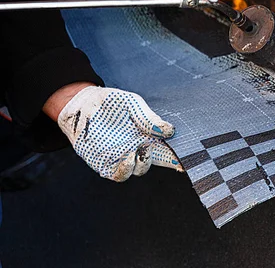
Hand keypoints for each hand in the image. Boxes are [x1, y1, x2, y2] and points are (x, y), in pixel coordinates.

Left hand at [55, 86, 182, 181]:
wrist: (83, 105)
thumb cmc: (111, 102)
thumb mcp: (133, 104)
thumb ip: (149, 118)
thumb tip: (170, 131)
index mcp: (149, 134)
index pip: (169, 147)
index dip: (180, 155)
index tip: (188, 159)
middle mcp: (139, 148)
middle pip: (160, 161)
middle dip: (169, 161)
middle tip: (165, 149)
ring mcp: (123, 157)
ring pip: (140, 170)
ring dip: (144, 163)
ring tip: (140, 149)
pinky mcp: (105, 164)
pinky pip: (119, 175)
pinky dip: (126, 170)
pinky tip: (127, 158)